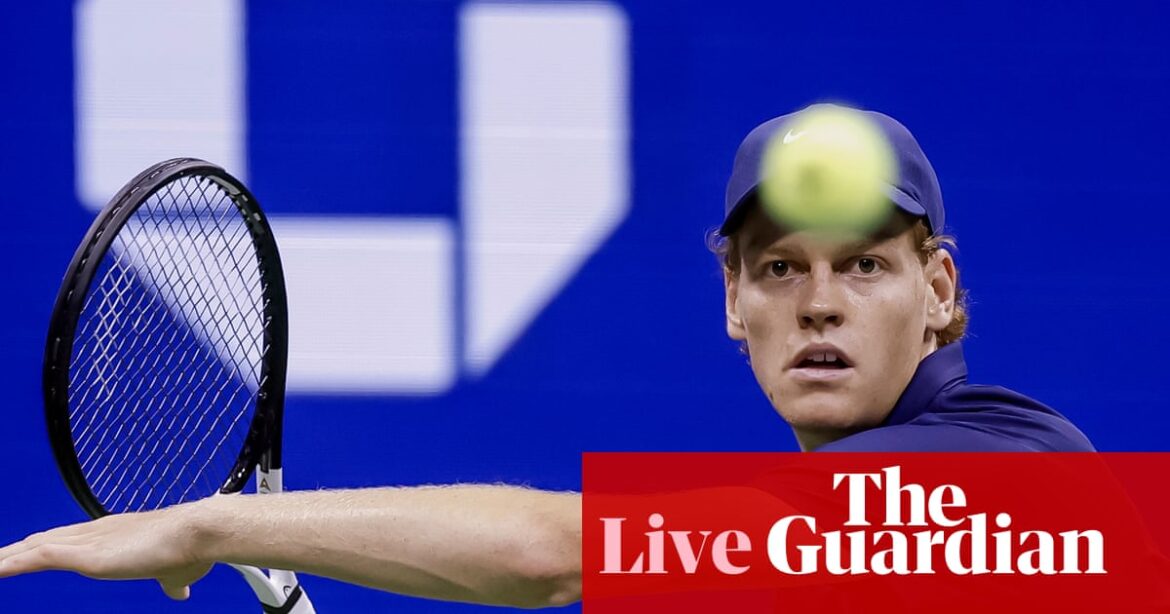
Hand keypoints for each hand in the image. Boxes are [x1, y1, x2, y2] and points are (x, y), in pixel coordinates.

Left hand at [0, 506, 212, 599]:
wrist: (197, 533)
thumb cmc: (191, 551)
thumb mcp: (177, 574)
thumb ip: (171, 583)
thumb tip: (179, 593)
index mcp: (115, 535)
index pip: (70, 540)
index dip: (47, 546)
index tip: (28, 552)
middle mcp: (96, 533)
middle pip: (45, 540)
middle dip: (19, 551)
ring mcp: (88, 542)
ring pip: (33, 548)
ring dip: (7, 558)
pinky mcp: (84, 554)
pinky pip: (36, 558)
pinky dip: (11, 564)